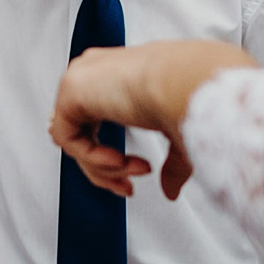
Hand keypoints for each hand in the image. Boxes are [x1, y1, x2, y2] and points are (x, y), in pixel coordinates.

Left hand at [51, 41, 257, 199]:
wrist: (190, 82)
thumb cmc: (196, 94)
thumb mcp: (181, 136)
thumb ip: (171, 163)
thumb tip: (170, 191)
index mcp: (123, 76)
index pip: (98, 117)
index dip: (111, 155)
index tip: (136, 176)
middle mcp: (100, 73)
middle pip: (83, 133)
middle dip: (105, 170)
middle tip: (127, 188)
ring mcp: (83, 77)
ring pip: (75, 139)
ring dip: (105, 167)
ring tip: (138, 169)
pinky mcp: (71, 89)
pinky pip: (67, 137)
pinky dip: (92, 157)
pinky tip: (119, 160)